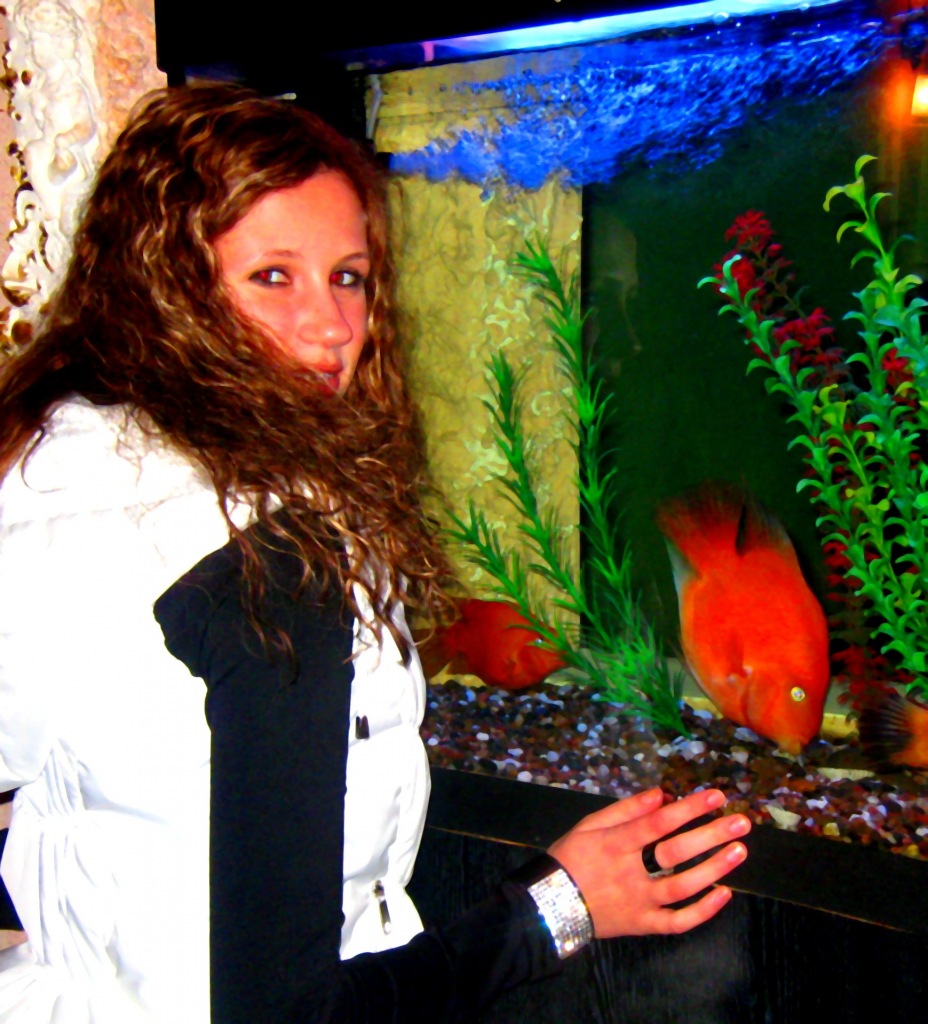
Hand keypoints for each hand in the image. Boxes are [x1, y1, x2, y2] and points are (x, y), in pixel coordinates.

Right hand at [547, 787, 749, 938]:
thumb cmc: (570, 858)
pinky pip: (678, 922)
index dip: (689, 808)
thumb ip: (624, 810)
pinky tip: (724, 893)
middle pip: (677, 852)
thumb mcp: (588, 825)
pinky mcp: (644, 925)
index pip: (659, 823)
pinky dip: (703, 911)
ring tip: (739, 850)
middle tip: (741, 822)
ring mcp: (640, 903)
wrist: (550, 905)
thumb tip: (660, 794)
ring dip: (715, 868)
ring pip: (683, 887)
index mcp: (616, 844)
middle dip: (711, 835)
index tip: (716, 796)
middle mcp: (631, 873)